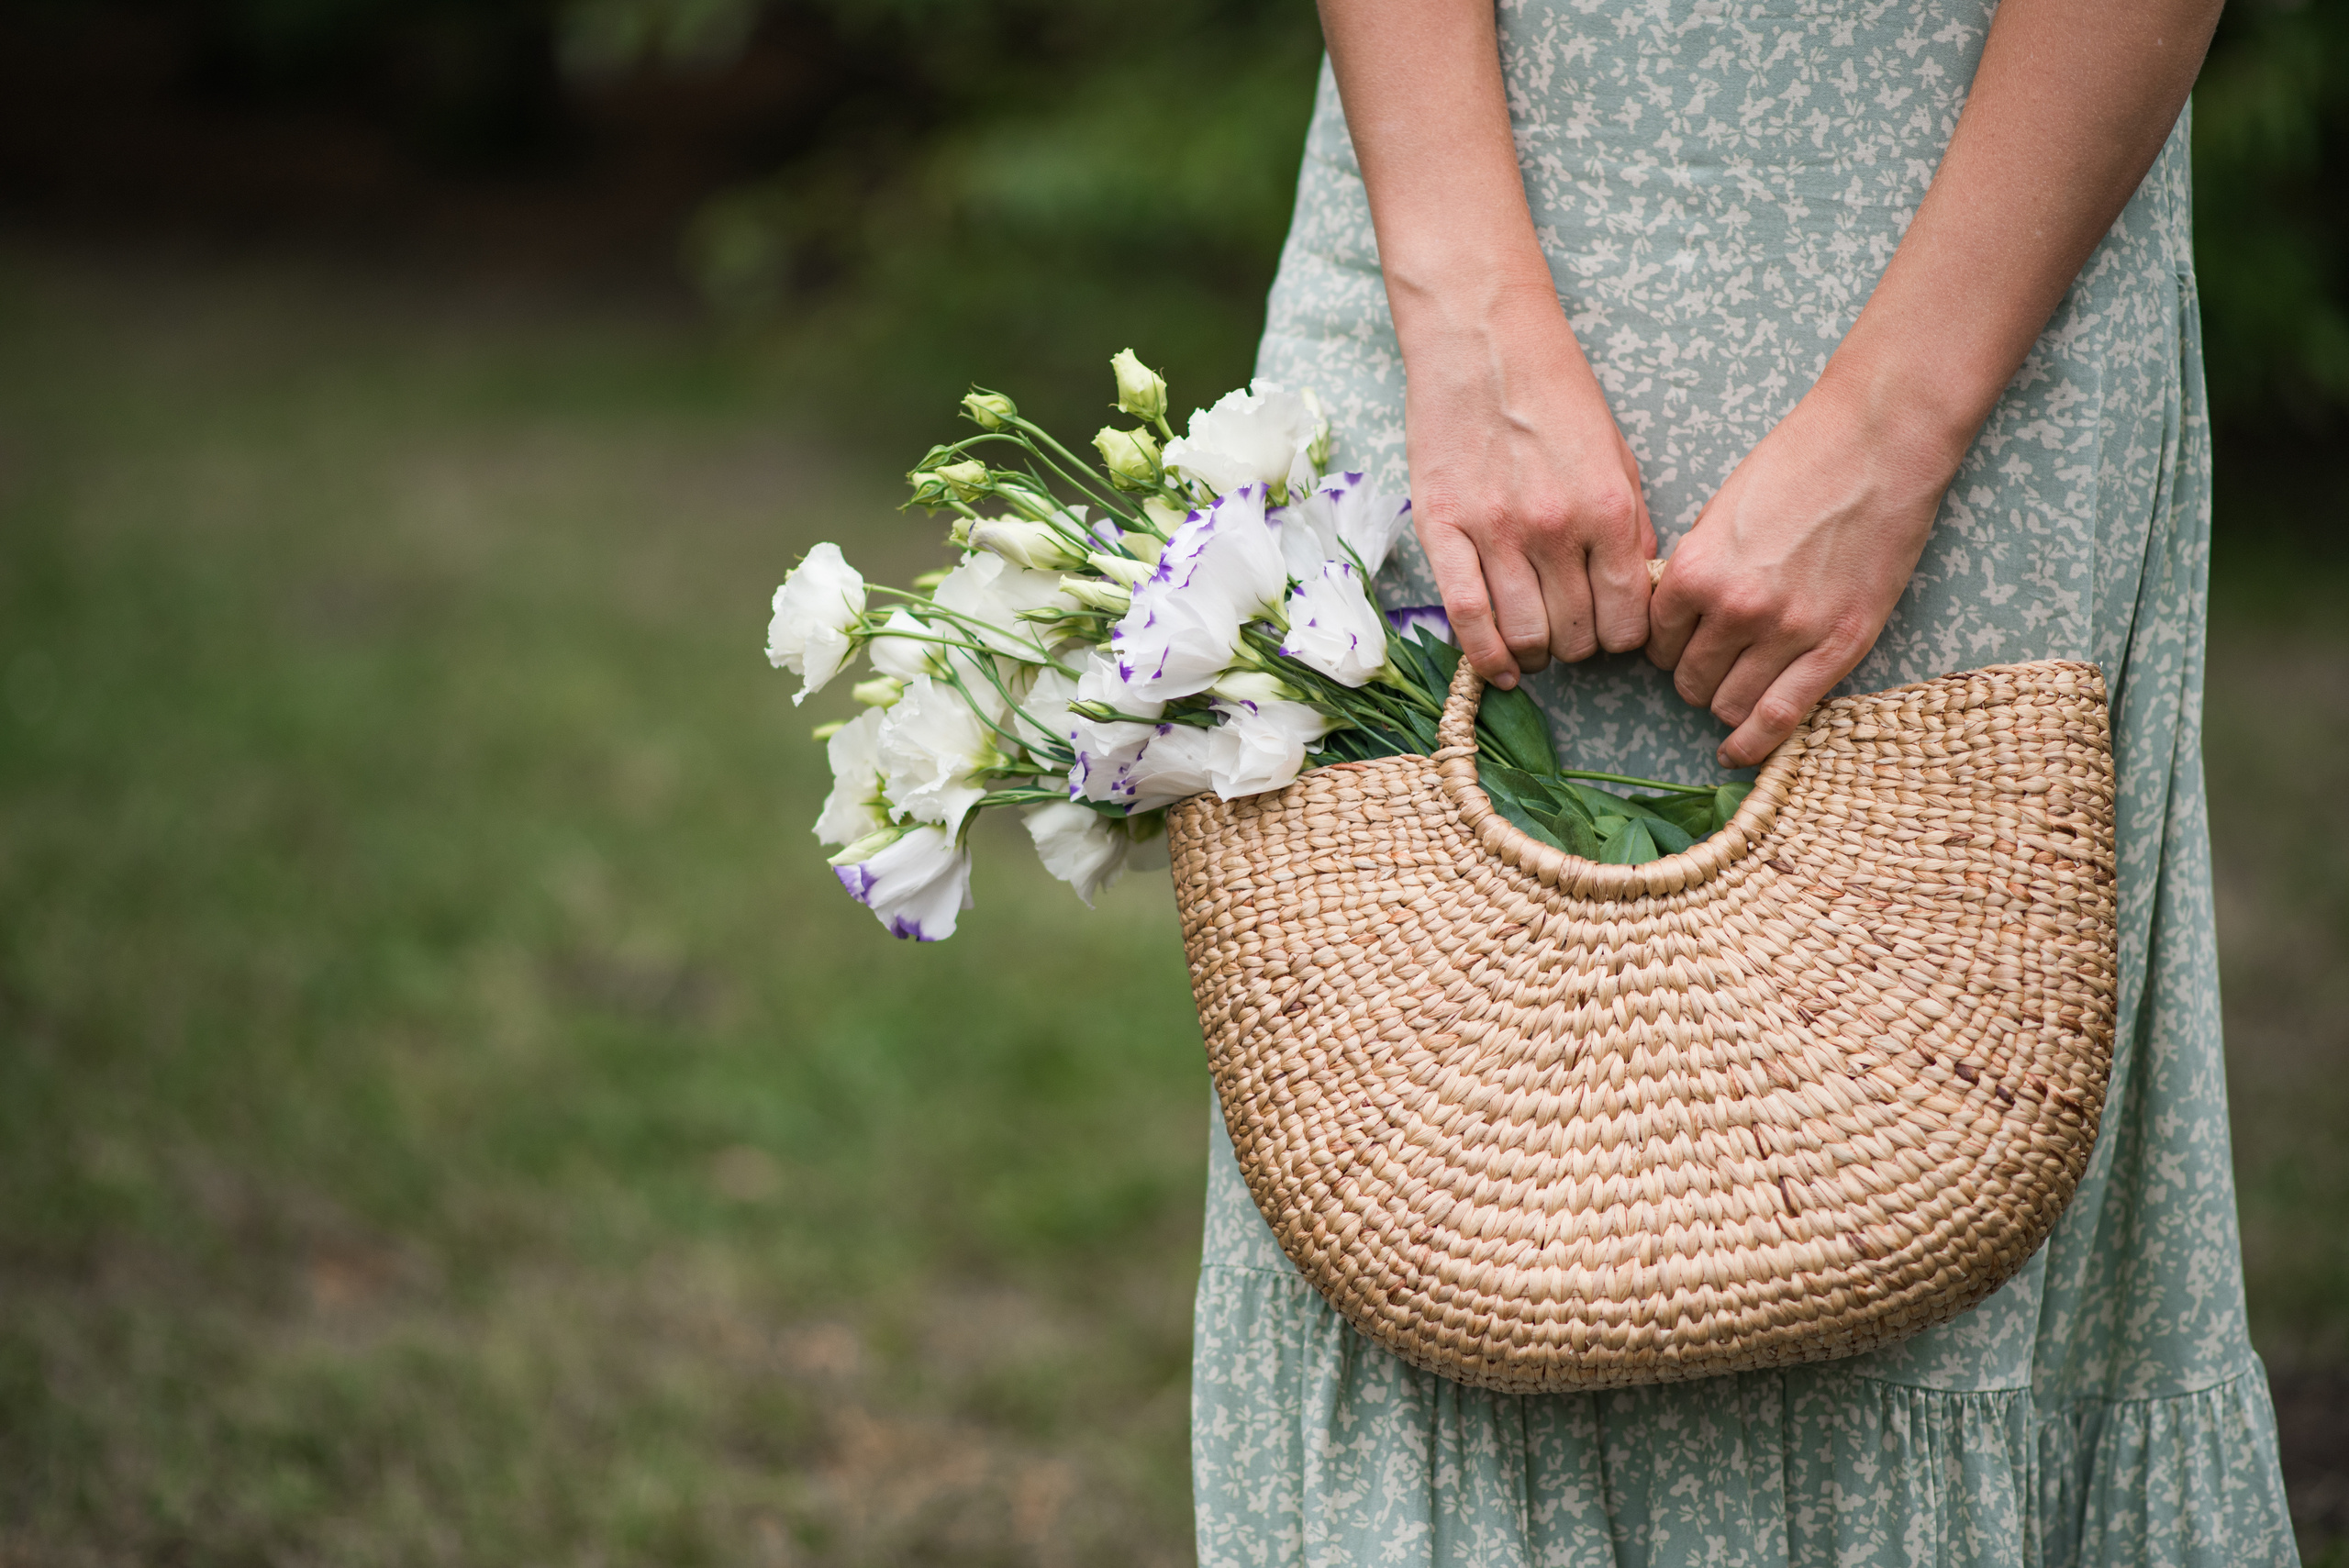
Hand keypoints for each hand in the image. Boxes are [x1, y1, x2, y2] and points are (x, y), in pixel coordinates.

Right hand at [1403, 287, 1655, 687]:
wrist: (1484, 339)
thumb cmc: (1555, 392)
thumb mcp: (1617, 455)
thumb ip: (1631, 527)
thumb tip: (1633, 591)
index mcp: (1608, 510)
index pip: (1626, 618)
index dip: (1621, 638)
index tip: (1608, 631)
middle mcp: (1555, 528)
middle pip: (1576, 635)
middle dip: (1577, 645)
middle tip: (1568, 633)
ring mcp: (1495, 531)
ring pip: (1523, 635)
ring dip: (1533, 654)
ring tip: (1533, 646)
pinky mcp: (1442, 529)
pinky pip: (1466, 616)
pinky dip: (1484, 656)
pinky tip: (1497, 669)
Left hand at [1647, 374, 1963, 767]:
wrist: (1878, 445)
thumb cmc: (1798, 464)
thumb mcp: (1721, 513)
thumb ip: (1696, 570)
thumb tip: (1675, 618)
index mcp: (1695, 571)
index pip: (1655, 641)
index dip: (1665, 644)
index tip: (1679, 642)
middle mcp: (1734, 609)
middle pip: (1687, 679)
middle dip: (1691, 674)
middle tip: (1710, 661)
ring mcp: (1788, 632)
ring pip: (1726, 703)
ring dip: (1723, 700)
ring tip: (1736, 685)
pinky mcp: (1838, 645)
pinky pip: (1780, 717)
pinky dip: (1752, 742)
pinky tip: (1736, 753)